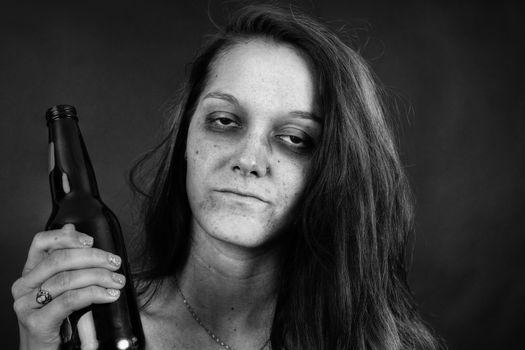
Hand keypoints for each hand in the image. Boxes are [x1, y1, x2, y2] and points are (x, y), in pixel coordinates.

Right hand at [11, 224, 125, 349]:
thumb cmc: (57, 320)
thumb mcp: (62, 286)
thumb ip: (66, 259)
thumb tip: (73, 228)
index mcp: (30, 273)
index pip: (41, 242)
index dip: (67, 237)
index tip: (91, 241)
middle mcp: (24, 286)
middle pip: (59, 259)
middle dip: (93, 257)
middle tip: (115, 263)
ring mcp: (27, 305)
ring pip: (67, 280)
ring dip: (99, 277)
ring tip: (117, 281)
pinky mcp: (37, 322)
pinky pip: (70, 300)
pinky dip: (94, 294)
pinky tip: (109, 295)